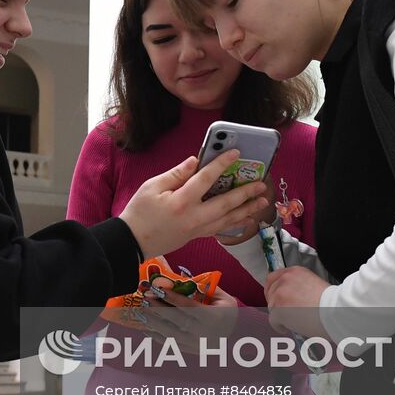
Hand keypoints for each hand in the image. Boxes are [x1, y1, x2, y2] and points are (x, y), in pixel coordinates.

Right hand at [118, 150, 269, 256]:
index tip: (236, 153)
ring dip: (247, 209)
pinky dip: (236, 223)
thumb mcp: (152, 186)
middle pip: (226, 203)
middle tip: (261, 184)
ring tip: (262, 201)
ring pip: (228, 219)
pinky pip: (221, 229)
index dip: (222, 163)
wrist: (132, 242)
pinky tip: (246, 218)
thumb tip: (196, 161)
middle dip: (245, 193)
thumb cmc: (139, 212)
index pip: (206, 179)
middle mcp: (194, 217)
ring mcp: (197, 229)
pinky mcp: (197, 236)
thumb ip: (176, 173)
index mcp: (181, 201)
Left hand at [140, 282, 238, 353]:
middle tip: (146, 297)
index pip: (189, 307)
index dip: (173, 297)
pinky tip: (146, 327)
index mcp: (214, 318)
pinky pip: (170, 344)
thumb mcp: (222, 296)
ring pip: (171, 334)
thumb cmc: (226, 311)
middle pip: (177, 320)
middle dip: (159, 308)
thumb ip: (204, 287)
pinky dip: (156, 336)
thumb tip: (180, 278)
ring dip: (154, 322)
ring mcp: (196, 345)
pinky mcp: (189, 351)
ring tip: (142, 311)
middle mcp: (205, 334)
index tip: (159, 289)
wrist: (235, 334)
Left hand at [265, 267, 329, 339]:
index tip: (276, 297)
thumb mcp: (313, 283)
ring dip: (279, 314)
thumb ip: (298, 286)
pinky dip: (279, 326)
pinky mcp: (278, 310)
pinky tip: (289, 327)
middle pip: (269, 291)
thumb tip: (291, 296)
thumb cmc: (331, 302)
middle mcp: (285, 280)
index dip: (273, 289)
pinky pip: (273, 320)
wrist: (336, 312)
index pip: (273, 277)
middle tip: (282, 311)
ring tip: (292, 320)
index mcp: (294, 271)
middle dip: (274, 302)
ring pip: (272, 307)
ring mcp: (280, 294)